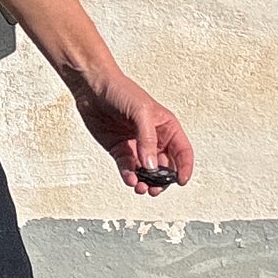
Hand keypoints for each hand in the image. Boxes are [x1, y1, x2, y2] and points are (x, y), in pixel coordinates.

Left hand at [71, 70, 194, 193]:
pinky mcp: (120, 151)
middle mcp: (154, 139)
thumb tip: (151, 167)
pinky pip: (128, 169)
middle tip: (155, 189)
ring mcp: (137, 147)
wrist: (93, 88)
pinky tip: (130, 180)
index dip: (184, 168)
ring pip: (146, 172)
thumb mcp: (141, 113)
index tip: (181, 182)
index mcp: (167, 128)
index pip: (182, 152)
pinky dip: (130, 177)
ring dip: (146, 182)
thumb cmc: (122, 92)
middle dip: (162, 181)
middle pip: (165, 167)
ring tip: (141, 187)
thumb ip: (148, 140)